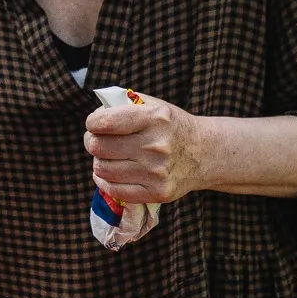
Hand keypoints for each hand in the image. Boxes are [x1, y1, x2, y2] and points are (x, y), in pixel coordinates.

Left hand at [84, 95, 203, 204]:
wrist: (204, 152)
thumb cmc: (170, 126)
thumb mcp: (153, 105)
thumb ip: (123, 104)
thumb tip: (95, 117)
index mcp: (155, 118)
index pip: (105, 123)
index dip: (92, 123)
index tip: (95, 124)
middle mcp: (156, 146)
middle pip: (99, 147)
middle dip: (92, 142)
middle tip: (98, 140)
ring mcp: (157, 172)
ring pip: (102, 169)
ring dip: (99, 162)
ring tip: (109, 156)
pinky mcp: (158, 192)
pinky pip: (114, 190)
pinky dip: (104, 181)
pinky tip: (111, 173)